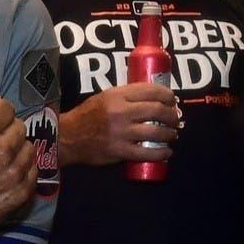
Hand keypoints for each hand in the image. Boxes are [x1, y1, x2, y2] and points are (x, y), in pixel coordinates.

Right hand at [0, 95, 35, 237]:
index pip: (7, 107)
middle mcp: (2, 149)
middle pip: (20, 127)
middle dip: (8, 132)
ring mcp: (14, 172)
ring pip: (29, 148)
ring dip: (18, 151)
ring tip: (3, 160)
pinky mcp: (21, 192)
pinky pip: (33, 171)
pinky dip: (24, 171)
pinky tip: (8, 175)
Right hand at [59, 83, 179, 166]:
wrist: (68, 137)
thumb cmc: (87, 116)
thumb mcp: (104, 97)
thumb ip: (125, 96)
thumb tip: (151, 97)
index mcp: (117, 95)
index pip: (151, 90)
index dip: (167, 95)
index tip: (172, 100)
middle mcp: (121, 112)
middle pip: (157, 110)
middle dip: (172, 115)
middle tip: (175, 119)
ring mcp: (121, 132)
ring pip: (156, 131)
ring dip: (170, 134)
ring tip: (172, 135)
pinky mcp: (120, 151)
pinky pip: (148, 153)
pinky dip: (162, 153)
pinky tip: (167, 152)